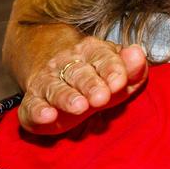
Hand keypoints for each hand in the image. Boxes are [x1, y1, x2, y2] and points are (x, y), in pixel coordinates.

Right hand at [20, 38, 148, 134]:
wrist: (52, 68)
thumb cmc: (96, 76)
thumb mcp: (117, 71)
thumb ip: (132, 68)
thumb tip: (138, 53)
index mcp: (91, 53)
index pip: (103, 58)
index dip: (112, 70)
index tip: (119, 82)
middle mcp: (66, 64)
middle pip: (79, 73)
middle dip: (91, 85)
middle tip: (101, 97)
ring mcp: (47, 82)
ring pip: (56, 88)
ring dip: (67, 97)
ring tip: (79, 106)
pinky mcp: (33, 102)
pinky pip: (31, 106)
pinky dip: (37, 111)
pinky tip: (46, 116)